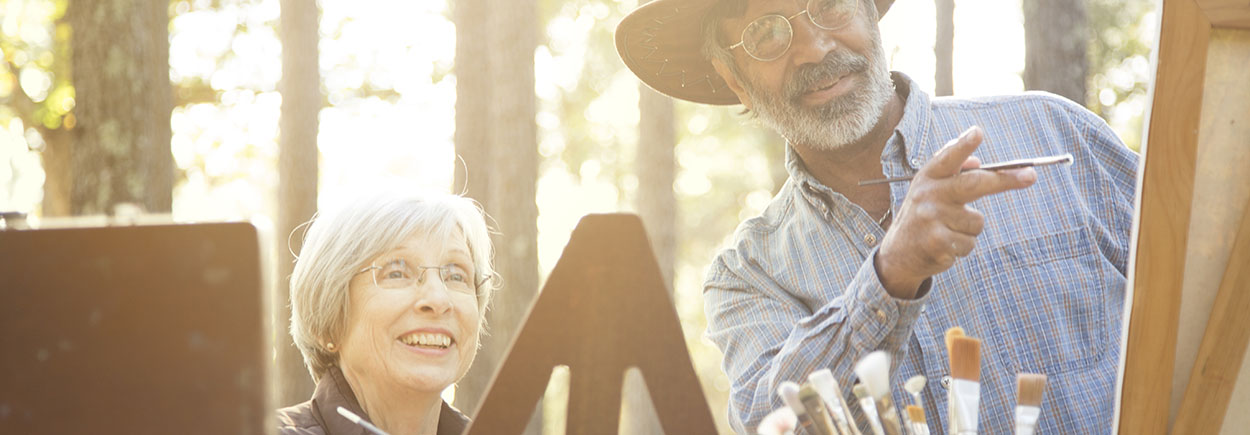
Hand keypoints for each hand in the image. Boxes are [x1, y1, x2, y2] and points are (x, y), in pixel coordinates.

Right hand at [875, 126, 1037, 297]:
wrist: (899, 254)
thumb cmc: (923, 216)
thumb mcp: (930, 189)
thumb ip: (952, 173)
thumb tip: (978, 162)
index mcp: (928, 177)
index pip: (947, 158)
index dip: (962, 146)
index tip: (977, 133)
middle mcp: (927, 194)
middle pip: (974, 184)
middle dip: (1005, 180)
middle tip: (1031, 176)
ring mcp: (931, 218)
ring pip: (977, 221)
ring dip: (970, 229)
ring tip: (949, 230)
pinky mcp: (937, 242)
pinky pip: (970, 242)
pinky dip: (964, 246)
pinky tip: (945, 245)